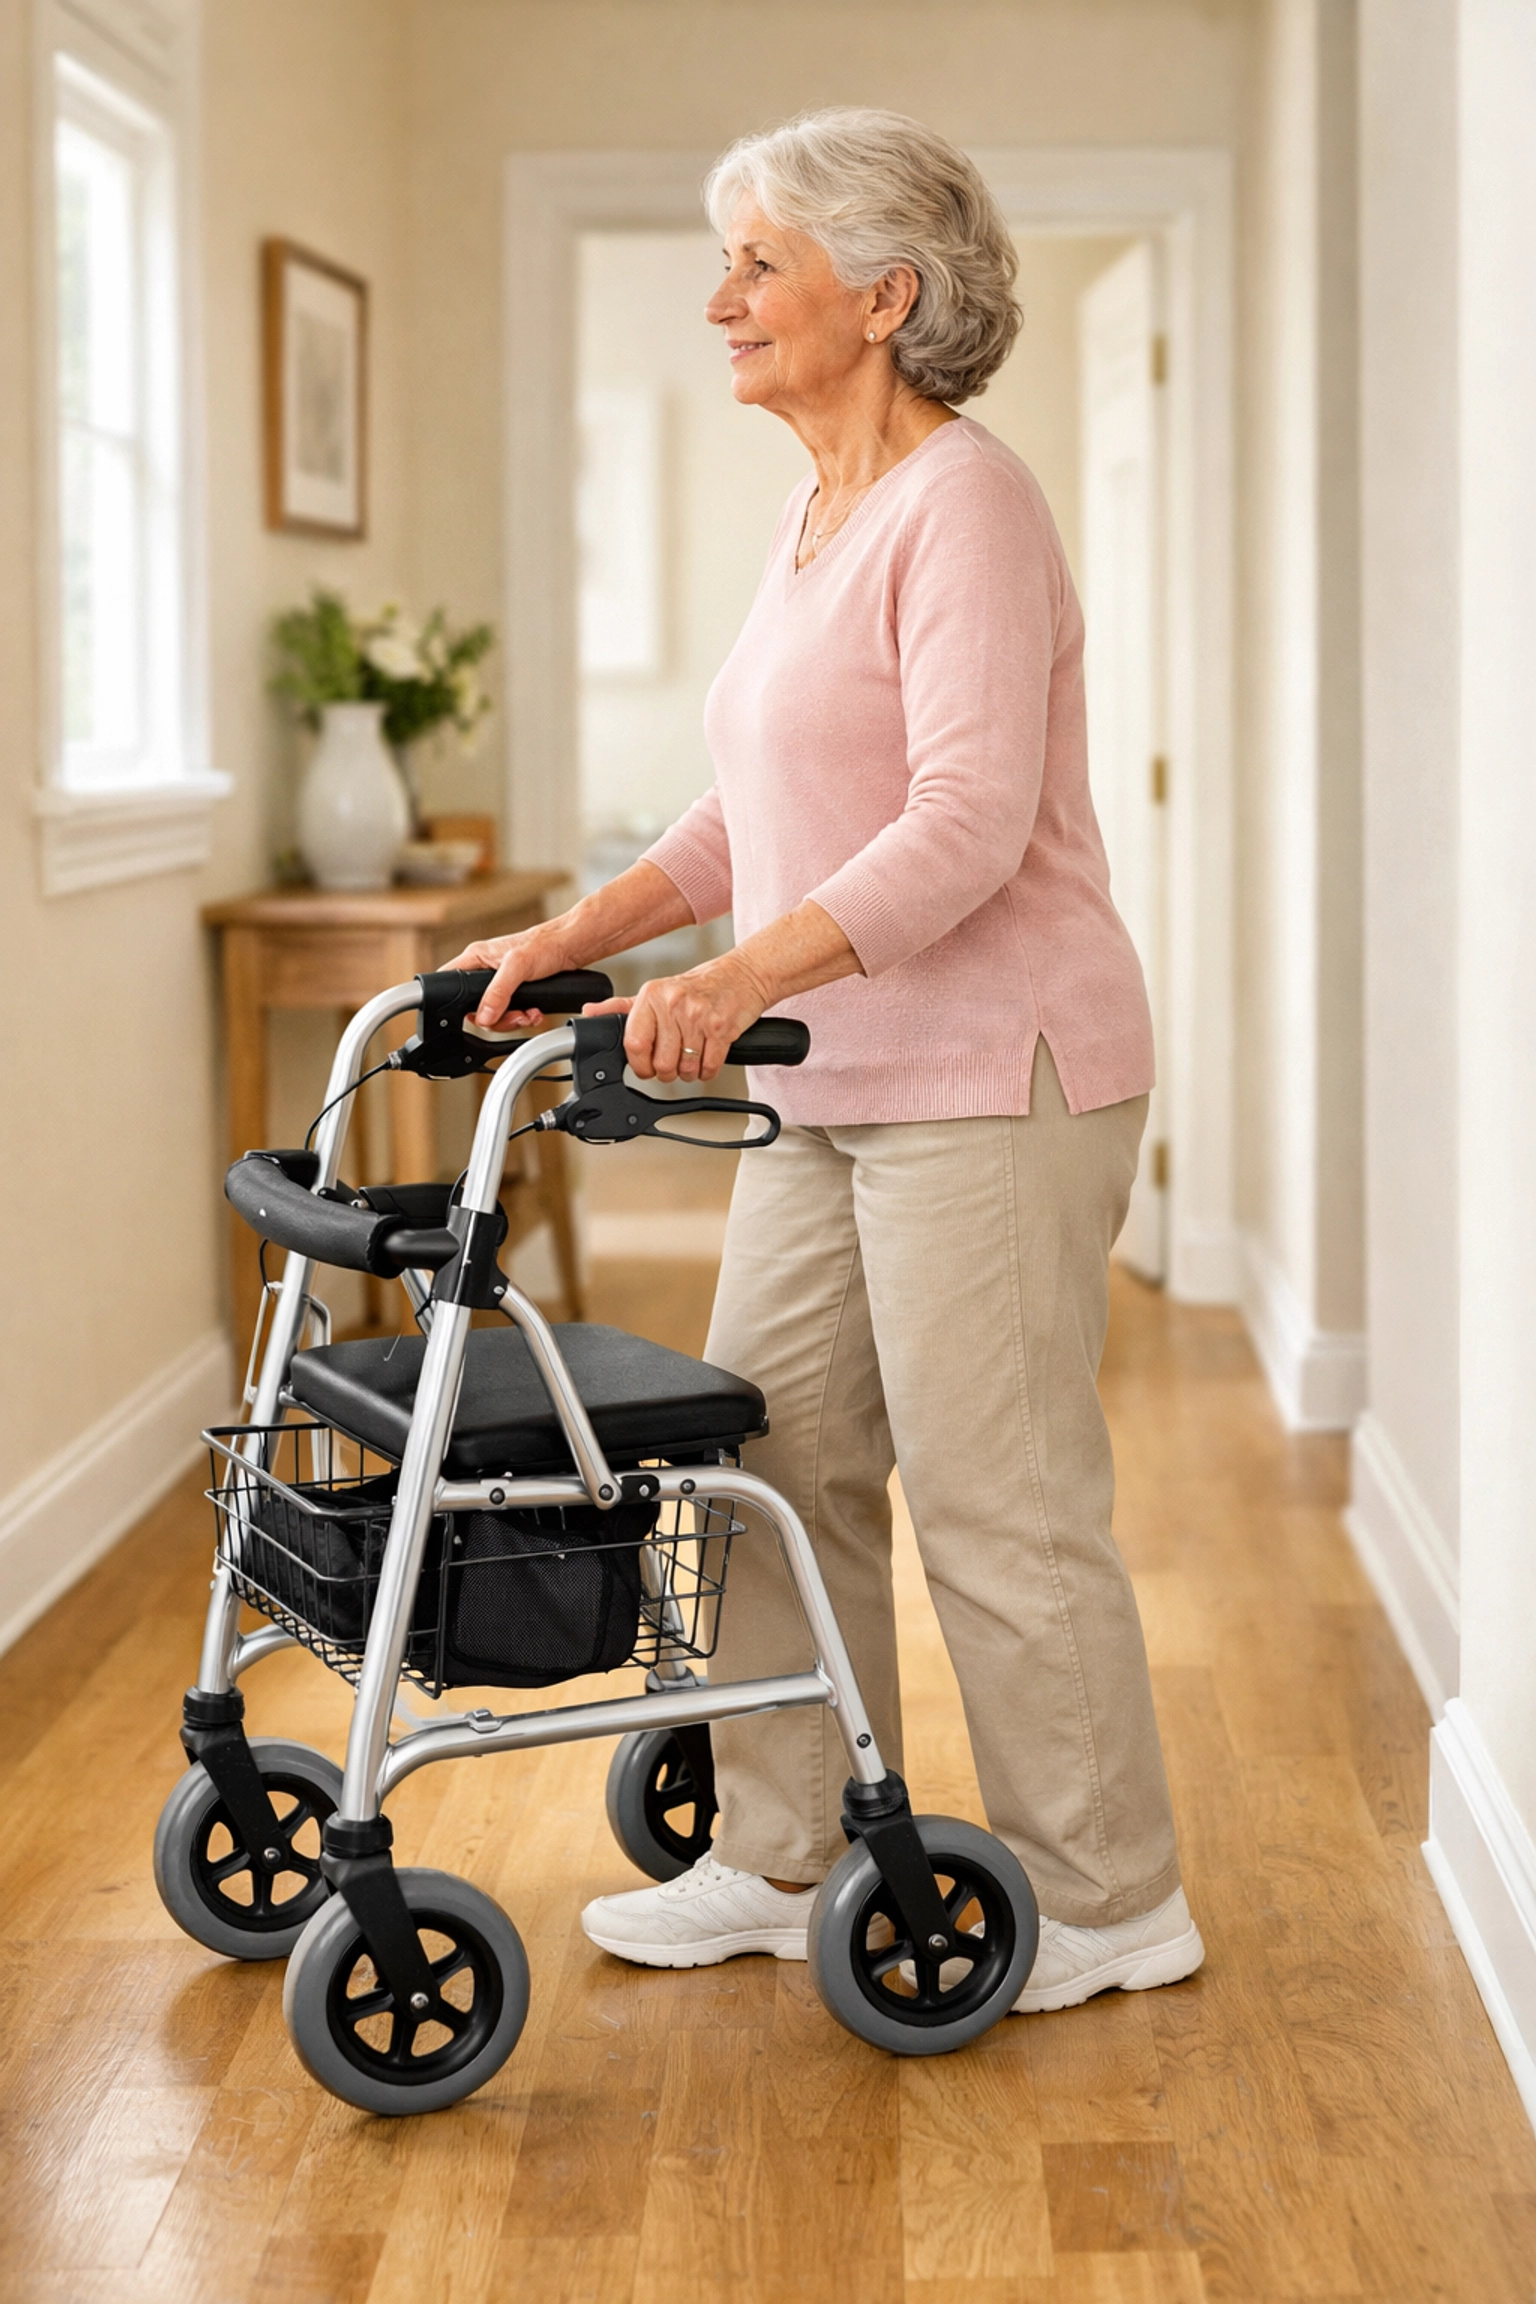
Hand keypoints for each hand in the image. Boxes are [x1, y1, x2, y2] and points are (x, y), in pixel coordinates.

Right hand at [439, 923, 580, 1028]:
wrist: (572, 947)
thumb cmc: (545, 944)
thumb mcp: (518, 966)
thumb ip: (498, 991)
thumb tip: (484, 1016)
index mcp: (476, 958)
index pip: (448, 981)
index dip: (454, 1001)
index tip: (477, 1013)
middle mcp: (485, 971)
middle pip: (474, 1007)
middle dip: (496, 1018)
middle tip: (514, 1016)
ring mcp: (500, 983)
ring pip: (494, 1014)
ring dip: (513, 1020)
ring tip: (529, 1014)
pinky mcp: (516, 991)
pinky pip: (511, 1013)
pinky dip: (524, 1017)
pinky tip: (535, 1013)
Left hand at [585, 951, 770, 1082]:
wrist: (742, 975)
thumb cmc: (699, 986)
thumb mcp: (657, 992)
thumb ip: (622, 1007)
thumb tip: (589, 1013)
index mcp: (652, 995)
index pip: (634, 1043)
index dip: (639, 1065)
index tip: (645, 1067)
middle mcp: (673, 1004)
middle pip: (661, 1063)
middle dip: (667, 1072)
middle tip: (674, 1062)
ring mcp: (698, 1016)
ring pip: (685, 1068)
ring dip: (689, 1072)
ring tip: (692, 1057)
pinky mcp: (721, 1029)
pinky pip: (709, 1067)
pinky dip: (707, 1071)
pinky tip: (708, 1057)